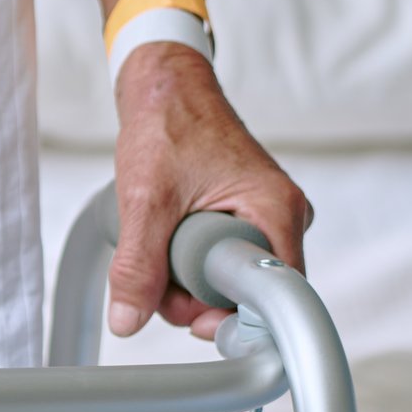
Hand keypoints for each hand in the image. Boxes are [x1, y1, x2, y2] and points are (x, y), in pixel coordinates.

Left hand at [108, 45, 310, 339]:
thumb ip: (138, 265)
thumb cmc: (167, 126)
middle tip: (155, 279)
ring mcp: (264, 219)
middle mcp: (282, 218)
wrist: (165, 89)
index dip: (235, 318)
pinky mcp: (244, 219)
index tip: (194, 323)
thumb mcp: (145, 201)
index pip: (276, 294)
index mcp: (277, 211)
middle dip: (196, 297)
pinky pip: (220, 259)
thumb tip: (129, 321)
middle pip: (247, 291)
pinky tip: (164, 240)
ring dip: (185, 279)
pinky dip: (187, 260)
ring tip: (155, 246)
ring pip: (227, 278)